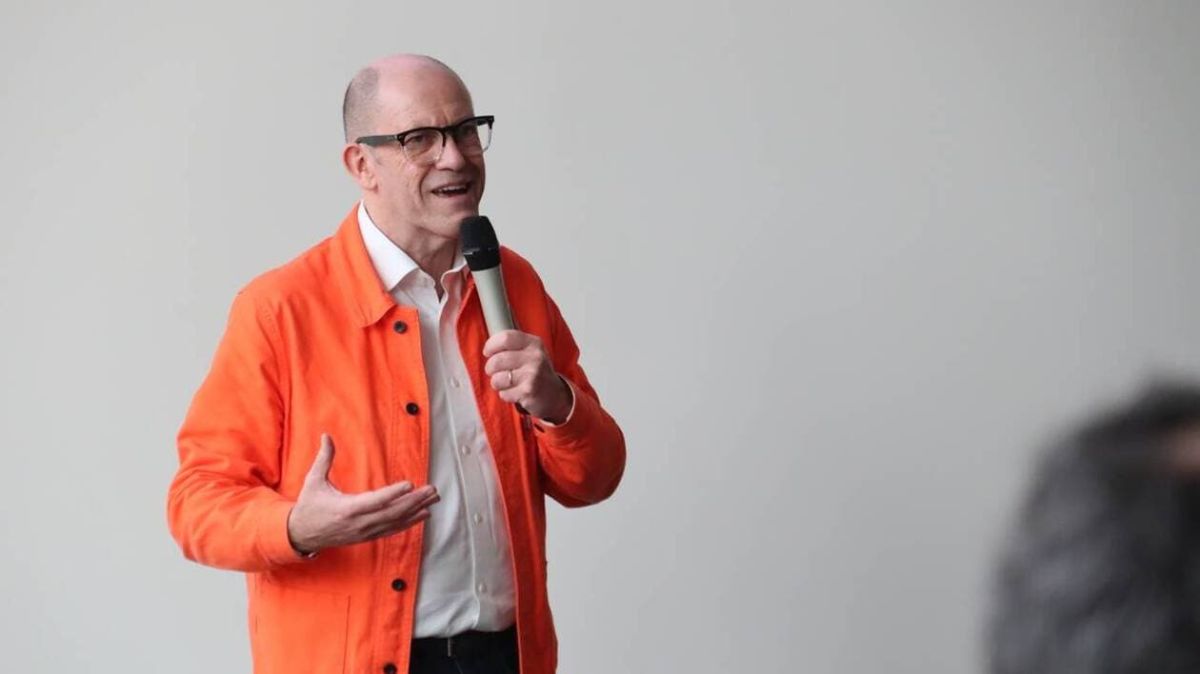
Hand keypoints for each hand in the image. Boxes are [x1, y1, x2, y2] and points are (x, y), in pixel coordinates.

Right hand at [286, 434, 439, 554]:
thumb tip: (326, 435)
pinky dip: (410, 522)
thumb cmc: (309, 505)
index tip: (410, 484)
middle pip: (392, 512)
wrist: (302, 535)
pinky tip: (423, 514)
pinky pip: (392, 529)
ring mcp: (365, 532)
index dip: (394, 493)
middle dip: (415, 501)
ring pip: (396, 522)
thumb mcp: (313, 481)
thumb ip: (324, 458)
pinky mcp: (368, 536)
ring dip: (417, 510)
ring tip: (434, 499)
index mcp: (347, 508)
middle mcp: (359, 523)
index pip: (376, 501)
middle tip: (433, 490)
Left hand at [483, 330, 572, 422]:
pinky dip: (506, 394)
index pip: (505, 338)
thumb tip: (488, 347)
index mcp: (533, 343)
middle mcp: (535, 357)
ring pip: (497, 379)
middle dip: (490, 368)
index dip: (491, 345)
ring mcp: (532, 374)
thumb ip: (512, 345)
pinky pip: (504, 393)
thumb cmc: (536, 371)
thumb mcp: (530, 351)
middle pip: (497, 360)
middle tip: (495, 371)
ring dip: (497, 383)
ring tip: (508, 382)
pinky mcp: (528, 391)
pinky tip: (516, 392)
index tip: (488, 352)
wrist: (555, 394)